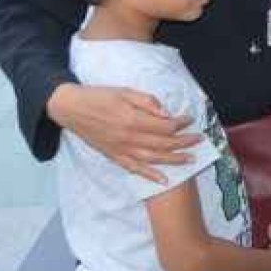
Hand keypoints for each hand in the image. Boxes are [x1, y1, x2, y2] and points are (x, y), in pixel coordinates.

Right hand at [46, 83, 198, 183]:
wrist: (71, 109)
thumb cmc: (99, 96)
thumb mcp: (124, 91)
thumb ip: (147, 102)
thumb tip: (167, 113)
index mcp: (132, 119)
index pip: (164, 126)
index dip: (180, 123)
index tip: (190, 119)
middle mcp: (128, 138)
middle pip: (163, 144)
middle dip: (184, 142)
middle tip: (199, 140)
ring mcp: (121, 149)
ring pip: (153, 159)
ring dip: (174, 160)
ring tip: (190, 160)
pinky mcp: (114, 156)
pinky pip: (134, 169)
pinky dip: (150, 175)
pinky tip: (164, 180)